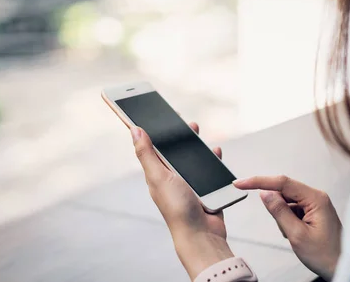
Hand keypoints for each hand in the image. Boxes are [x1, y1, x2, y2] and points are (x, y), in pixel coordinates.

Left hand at [131, 123, 233, 279]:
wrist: (201, 234)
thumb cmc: (177, 208)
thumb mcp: (159, 176)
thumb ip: (147, 153)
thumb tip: (134, 129)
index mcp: (157, 173)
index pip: (153, 147)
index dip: (154, 131)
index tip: (158, 114)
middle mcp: (172, 177)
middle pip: (174, 150)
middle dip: (179, 135)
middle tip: (185, 122)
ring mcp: (190, 183)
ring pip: (193, 158)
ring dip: (197, 145)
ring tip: (199, 133)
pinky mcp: (206, 188)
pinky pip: (210, 168)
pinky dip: (213, 158)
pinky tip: (216, 151)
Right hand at [234, 176, 341, 280]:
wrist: (341, 267)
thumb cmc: (326, 255)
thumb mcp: (296, 235)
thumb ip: (279, 211)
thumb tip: (265, 193)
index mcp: (316, 199)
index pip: (282, 183)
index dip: (259, 181)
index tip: (241, 183)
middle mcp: (316, 197)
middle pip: (283, 192)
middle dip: (277, 209)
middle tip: (286, 230)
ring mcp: (315, 204)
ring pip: (286, 202)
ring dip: (283, 218)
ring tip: (295, 236)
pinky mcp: (313, 211)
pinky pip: (292, 210)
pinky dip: (288, 221)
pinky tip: (297, 234)